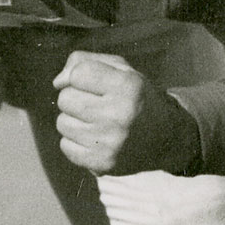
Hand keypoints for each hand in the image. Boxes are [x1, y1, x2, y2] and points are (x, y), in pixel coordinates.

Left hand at [52, 50, 200, 174]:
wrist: (166, 138)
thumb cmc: (135, 97)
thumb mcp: (120, 69)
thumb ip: (85, 62)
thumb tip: (58, 82)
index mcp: (128, 86)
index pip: (78, 73)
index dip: (80, 76)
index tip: (93, 84)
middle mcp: (120, 114)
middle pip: (65, 99)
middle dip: (75, 98)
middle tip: (96, 105)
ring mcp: (111, 142)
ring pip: (62, 123)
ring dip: (74, 121)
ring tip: (96, 122)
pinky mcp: (102, 163)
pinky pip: (65, 146)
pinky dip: (75, 142)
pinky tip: (95, 139)